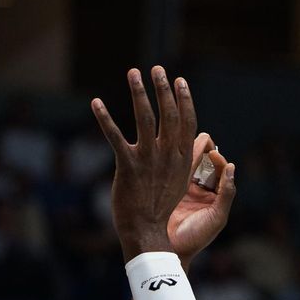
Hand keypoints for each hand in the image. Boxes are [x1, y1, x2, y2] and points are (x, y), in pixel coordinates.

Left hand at [90, 67, 198, 261]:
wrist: (146, 230)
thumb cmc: (161, 204)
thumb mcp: (181, 179)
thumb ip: (190, 155)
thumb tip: (203, 138)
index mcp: (182, 157)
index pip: (187, 121)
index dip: (184, 99)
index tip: (179, 80)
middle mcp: (168, 155)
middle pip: (168, 114)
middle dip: (163, 89)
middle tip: (157, 68)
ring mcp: (148, 160)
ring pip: (145, 119)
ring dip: (139, 93)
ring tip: (134, 72)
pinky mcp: (128, 166)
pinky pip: (114, 137)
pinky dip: (104, 118)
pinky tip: (96, 102)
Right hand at [168, 133, 236, 267]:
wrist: (170, 251)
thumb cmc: (197, 238)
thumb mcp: (217, 217)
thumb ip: (226, 193)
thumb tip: (231, 167)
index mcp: (214, 197)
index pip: (219, 172)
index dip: (218, 160)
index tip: (213, 152)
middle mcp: (199, 191)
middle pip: (203, 165)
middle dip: (203, 150)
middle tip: (200, 137)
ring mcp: (182, 190)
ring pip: (188, 166)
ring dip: (188, 152)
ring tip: (185, 138)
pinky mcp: (166, 191)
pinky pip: (172, 172)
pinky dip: (173, 160)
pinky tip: (170, 150)